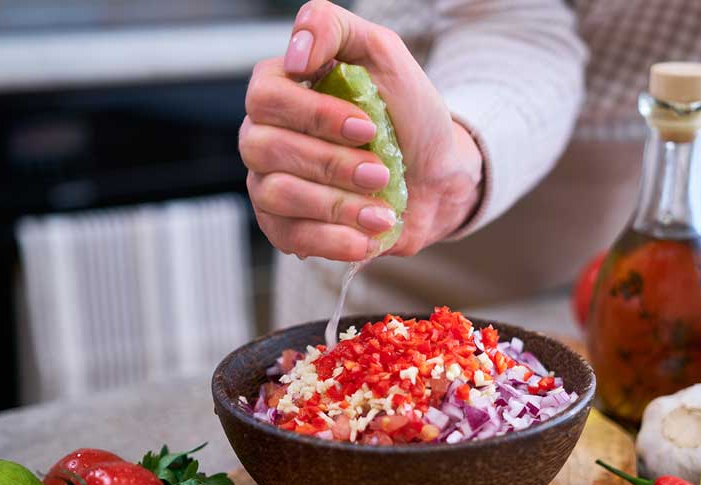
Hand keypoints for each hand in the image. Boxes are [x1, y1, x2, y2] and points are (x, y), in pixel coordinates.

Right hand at [239, 0, 482, 260]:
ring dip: (337, 205)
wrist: (435, 177)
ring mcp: (269, 183)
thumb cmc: (408, 115)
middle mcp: (264, 134)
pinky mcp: (284, 227)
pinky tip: (366, 237)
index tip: (366, 127)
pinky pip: (289, 237)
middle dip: (332, 164)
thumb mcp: (383, 54)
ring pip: (278, 195)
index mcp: (281, 88)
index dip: (315, 116)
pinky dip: (332, 241)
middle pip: (267, 149)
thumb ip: (333, 28)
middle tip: (381, 172)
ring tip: (381, 210)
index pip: (267, 97)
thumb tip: (295, 52)